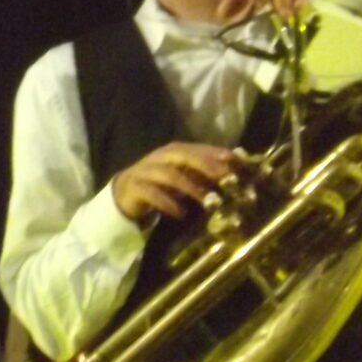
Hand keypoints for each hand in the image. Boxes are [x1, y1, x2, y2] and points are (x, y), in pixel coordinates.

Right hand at [111, 141, 243, 223]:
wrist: (126, 193)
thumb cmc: (162, 184)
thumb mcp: (184, 176)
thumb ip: (203, 173)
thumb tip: (234, 174)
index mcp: (174, 151)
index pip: (196, 148)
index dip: (214, 152)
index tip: (235, 159)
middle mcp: (160, 157)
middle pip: (183, 156)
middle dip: (204, 164)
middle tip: (222, 176)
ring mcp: (146, 171)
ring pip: (169, 174)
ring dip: (189, 187)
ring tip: (206, 200)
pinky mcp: (135, 187)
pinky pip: (152, 193)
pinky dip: (167, 203)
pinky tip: (180, 213)